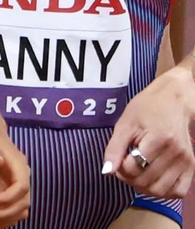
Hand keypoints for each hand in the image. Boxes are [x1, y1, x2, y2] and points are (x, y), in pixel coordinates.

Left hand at [0, 110, 28, 225]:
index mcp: (18, 165)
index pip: (22, 187)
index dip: (8, 198)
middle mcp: (21, 177)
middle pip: (23, 202)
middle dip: (5, 211)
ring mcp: (16, 184)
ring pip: (21, 208)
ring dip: (6, 217)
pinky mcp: (8, 188)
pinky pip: (12, 207)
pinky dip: (4, 216)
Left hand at [103, 65, 194, 198]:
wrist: (174, 101)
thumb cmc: (147, 108)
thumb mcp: (125, 123)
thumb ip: (114, 148)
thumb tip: (106, 171)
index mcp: (159, 139)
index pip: (133, 168)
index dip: (119, 169)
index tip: (118, 160)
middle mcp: (176, 153)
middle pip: (146, 182)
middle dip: (129, 179)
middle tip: (124, 168)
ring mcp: (186, 162)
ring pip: (161, 191)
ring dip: (144, 187)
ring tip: (137, 174)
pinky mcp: (192, 167)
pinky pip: (179, 191)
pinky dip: (164, 191)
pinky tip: (153, 180)